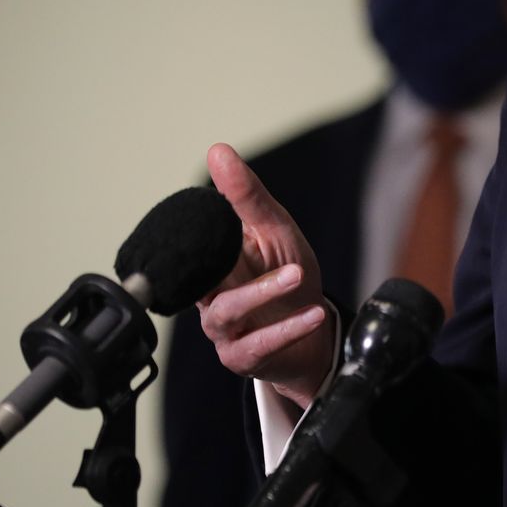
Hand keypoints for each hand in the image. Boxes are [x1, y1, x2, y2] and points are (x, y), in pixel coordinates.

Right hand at [194, 143, 334, 406]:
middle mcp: (211, 294)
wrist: (312, 332)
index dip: (197, 228)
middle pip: (202, 275)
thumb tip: (218, 150)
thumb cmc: (288, 277)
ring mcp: (224, 327)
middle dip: (223, 258)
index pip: (194, 240)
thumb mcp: (275, 230)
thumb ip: (247, 196)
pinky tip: (312, 314)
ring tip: (297, 273)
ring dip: (262, 292)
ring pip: (227, 309)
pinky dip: (286, 328)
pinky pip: (257, 344)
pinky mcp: (242, 356)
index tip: (214, 207)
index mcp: (213, 261)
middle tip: (258, 237)